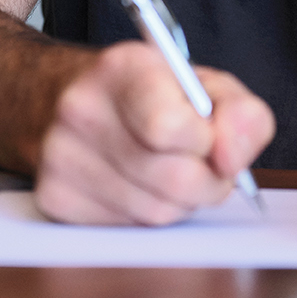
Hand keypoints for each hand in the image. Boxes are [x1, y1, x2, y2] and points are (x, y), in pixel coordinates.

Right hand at [34, 41, 275, 225]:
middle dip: (205, 181)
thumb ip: (241, 115)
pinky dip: (144, 215)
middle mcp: (82, 108)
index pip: (170, 127)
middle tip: (200, 162)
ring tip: (164, 169)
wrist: (61, 97)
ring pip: (156, 213)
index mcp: (123, 67)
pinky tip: (133, 184)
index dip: (206, 142)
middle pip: (175, 180)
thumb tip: (233, 160)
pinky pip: (128, 229)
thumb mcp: (204, 84)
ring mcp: (61, 156)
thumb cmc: (146, 93)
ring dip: (178, 202)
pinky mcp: (55, 198)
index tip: (206, 135)